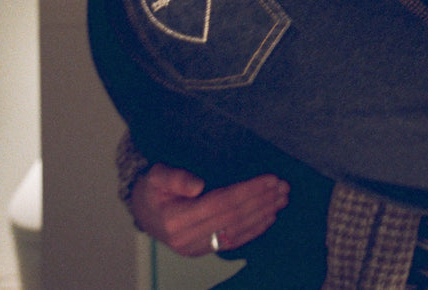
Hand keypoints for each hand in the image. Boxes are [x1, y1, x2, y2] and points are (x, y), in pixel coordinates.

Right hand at [128, 164, 289, 256]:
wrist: (143, 211)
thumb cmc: (152, 189)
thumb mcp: (156, 175)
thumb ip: (174, 178)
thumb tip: (198, 185)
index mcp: (176, 218)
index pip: (221, 203)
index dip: (248, 190)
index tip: (270, 178)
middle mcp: (187, 238)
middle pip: (233, 218)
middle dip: (261, 201)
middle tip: (283, 186)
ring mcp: (196, 248)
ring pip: (237, 231)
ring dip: (263, 214)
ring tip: (282, 198)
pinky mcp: (203, 251)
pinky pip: (233, 241)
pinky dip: (254, 230)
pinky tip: (270, 217)